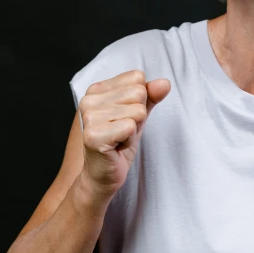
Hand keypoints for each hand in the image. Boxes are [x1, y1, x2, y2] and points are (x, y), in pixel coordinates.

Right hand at [80, 70, 170, 197]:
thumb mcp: (138, 115)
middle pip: (139, 93)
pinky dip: (130, 140)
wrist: (103, 175)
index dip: (139, 100)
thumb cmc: (119, 143)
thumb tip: (164, 83)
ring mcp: (89, 117)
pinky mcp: (94, 135)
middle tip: (123, 131)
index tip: (125, 117)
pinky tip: (117, 147)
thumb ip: (150, 97)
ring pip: (137, 111)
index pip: (137, 77)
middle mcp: (89, 99)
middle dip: (138, 116)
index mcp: (97, 89)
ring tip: (119, 139)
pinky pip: (130, 127)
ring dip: (134, 130)